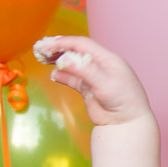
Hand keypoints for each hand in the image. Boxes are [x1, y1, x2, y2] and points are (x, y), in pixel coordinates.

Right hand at [34, 35, 151, 126]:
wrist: (127, 124)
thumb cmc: (123, 101)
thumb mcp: (104, 83)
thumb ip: (84, 70)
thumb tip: (64, 58)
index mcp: (108, 59)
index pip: (82, 44)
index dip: (63, 42)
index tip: (46, 44)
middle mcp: (101, 65)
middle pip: (76, 51)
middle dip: (58, 49)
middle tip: (40, 50)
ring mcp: (94, 78)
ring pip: (73, 64)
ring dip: (58, 60)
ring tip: (43, 59)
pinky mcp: (89, 90)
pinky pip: (73, 79)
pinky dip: (63, 76)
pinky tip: (54, 75)